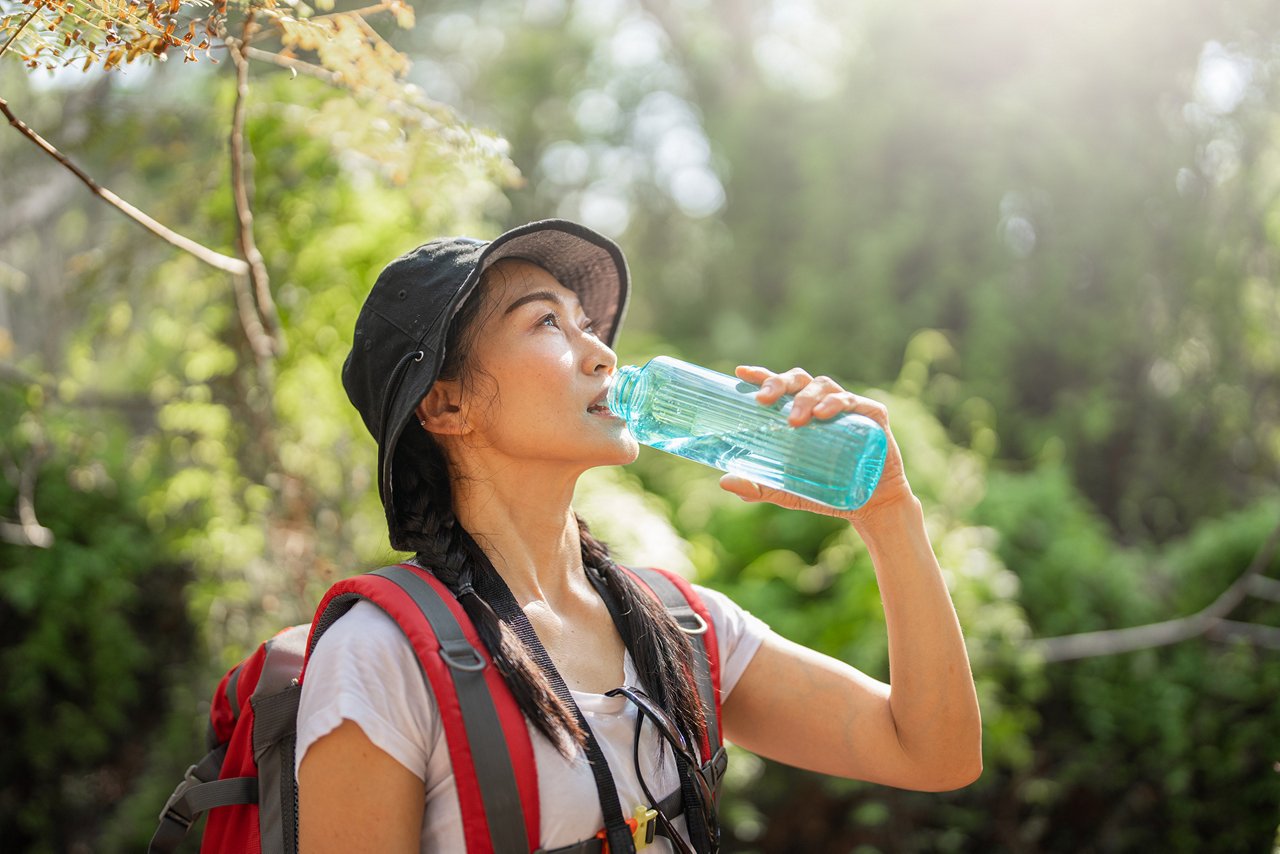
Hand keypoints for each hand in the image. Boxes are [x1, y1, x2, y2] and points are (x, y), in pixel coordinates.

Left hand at [717, 365, 913, 524]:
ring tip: (795, 420)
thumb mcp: (788, 491)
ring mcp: (848, 408)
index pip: (779, 387)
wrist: (870, 506)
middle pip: (799, 380)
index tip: (740, 373)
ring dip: (806, 398)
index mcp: (801, 413)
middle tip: (764, 400)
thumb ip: (759, 487)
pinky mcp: (872, 416)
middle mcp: (822, 404)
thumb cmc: (827, 491)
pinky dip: (837, 403)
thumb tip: (725, 481)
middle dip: (779, 383)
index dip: (761, 376)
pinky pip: (854, 402)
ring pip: (823, 386)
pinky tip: (824, 414)